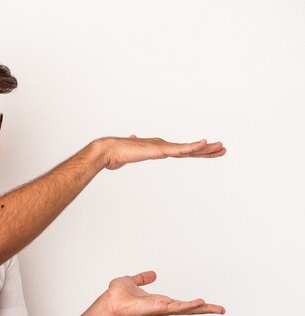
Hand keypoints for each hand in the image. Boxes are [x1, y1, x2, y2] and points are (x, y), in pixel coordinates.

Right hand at [100, 136, 225, 169]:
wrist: (108, 151)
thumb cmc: (116, 154)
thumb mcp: (129, 155)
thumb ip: (131, 151)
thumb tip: (128, 144)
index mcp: (158, 148)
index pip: (182, 151)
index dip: (196, 151)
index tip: (209, 150)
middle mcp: (163, 146)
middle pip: (190, 149)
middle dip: (207, 150)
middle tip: (223, 148)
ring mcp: (162, 147)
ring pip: (189, 148)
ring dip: (206, 148)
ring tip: (221, 147)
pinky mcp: (159, 150)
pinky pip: (180, 149)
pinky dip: (193, 146)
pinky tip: (204, 143)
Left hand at [101, 271, 225, 315]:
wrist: (110, 301)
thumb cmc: (117, 295)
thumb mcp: (132, 281)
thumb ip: (142, 278)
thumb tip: (152, 274)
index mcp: (159, 301)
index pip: (180, 304)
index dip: (193, 305)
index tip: (207, 304)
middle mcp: (162, 307)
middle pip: (188, 309)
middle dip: (205, 310)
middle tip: (222, 310)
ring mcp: (161, 309)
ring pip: (186, 309)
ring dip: (201, 309)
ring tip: (217, 308)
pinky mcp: (158, 308)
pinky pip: (176, 307)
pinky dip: (188, 305)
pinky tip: (200, 303)